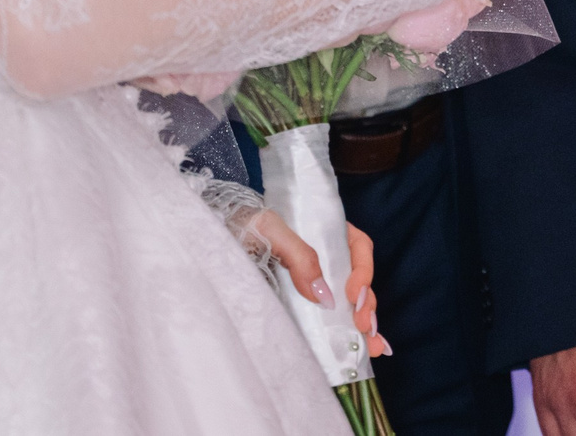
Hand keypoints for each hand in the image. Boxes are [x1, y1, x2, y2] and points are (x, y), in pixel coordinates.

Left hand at [245, 216, 390, 358]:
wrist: (206, 244)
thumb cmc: (238, 225)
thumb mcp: (269, 229)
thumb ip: (300, 255)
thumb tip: (325, 296)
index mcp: (323, 233)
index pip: (357, 248)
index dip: (363, 271)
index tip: (353, 294)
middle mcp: (322, 259)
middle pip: (357, 280)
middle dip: (365, 304)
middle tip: (362, 325)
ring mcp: (310, 285)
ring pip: (347, 303)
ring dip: (363, 324)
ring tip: (370, 346)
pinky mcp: (297, 307)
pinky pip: (325, 321)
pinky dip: (344, 335)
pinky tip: (361, 350)